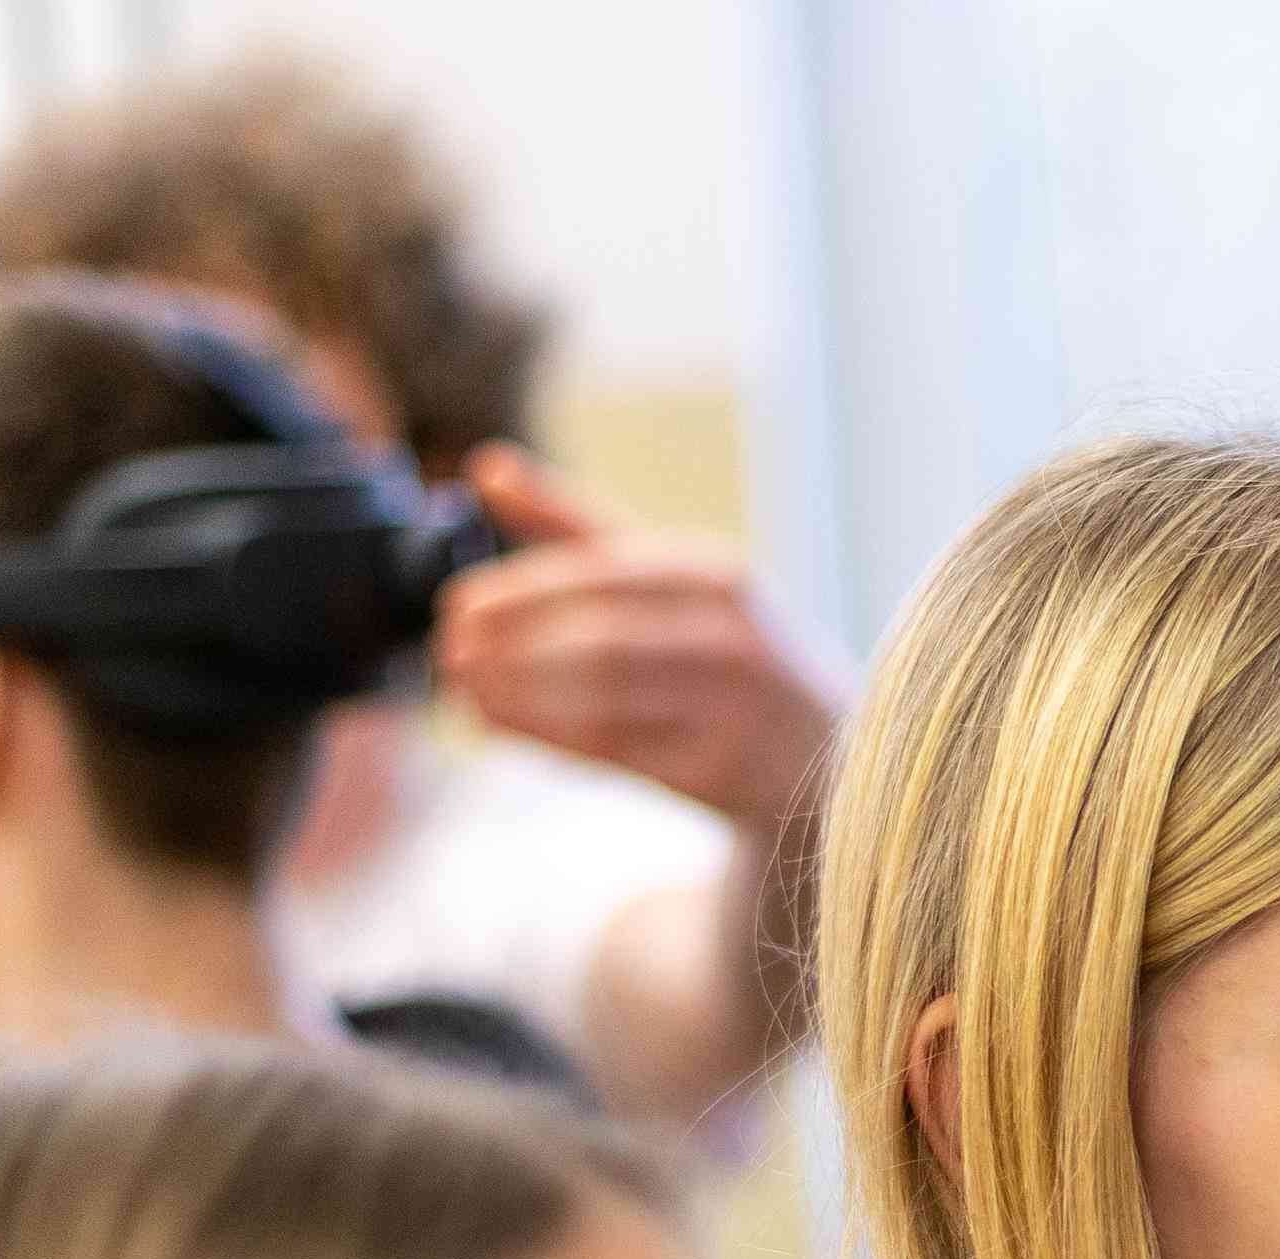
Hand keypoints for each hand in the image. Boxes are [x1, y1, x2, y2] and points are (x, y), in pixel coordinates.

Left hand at [435, 443, 838, 830]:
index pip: (602, 573)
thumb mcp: (671, 579)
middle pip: (599, 637)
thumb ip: (578, 528)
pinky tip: (504, 726)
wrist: (829, 755)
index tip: (456, 606)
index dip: (519, 591)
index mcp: (716, 576)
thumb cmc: (732, 656)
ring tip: (466, 692)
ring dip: (519, 695)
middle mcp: (731, 637)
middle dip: (512, 646)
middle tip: (450, 652)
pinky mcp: (719, 770)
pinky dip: (548, 736)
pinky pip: (615, 750)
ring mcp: (731, 707)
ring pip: (603, 697)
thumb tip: (485, 467)